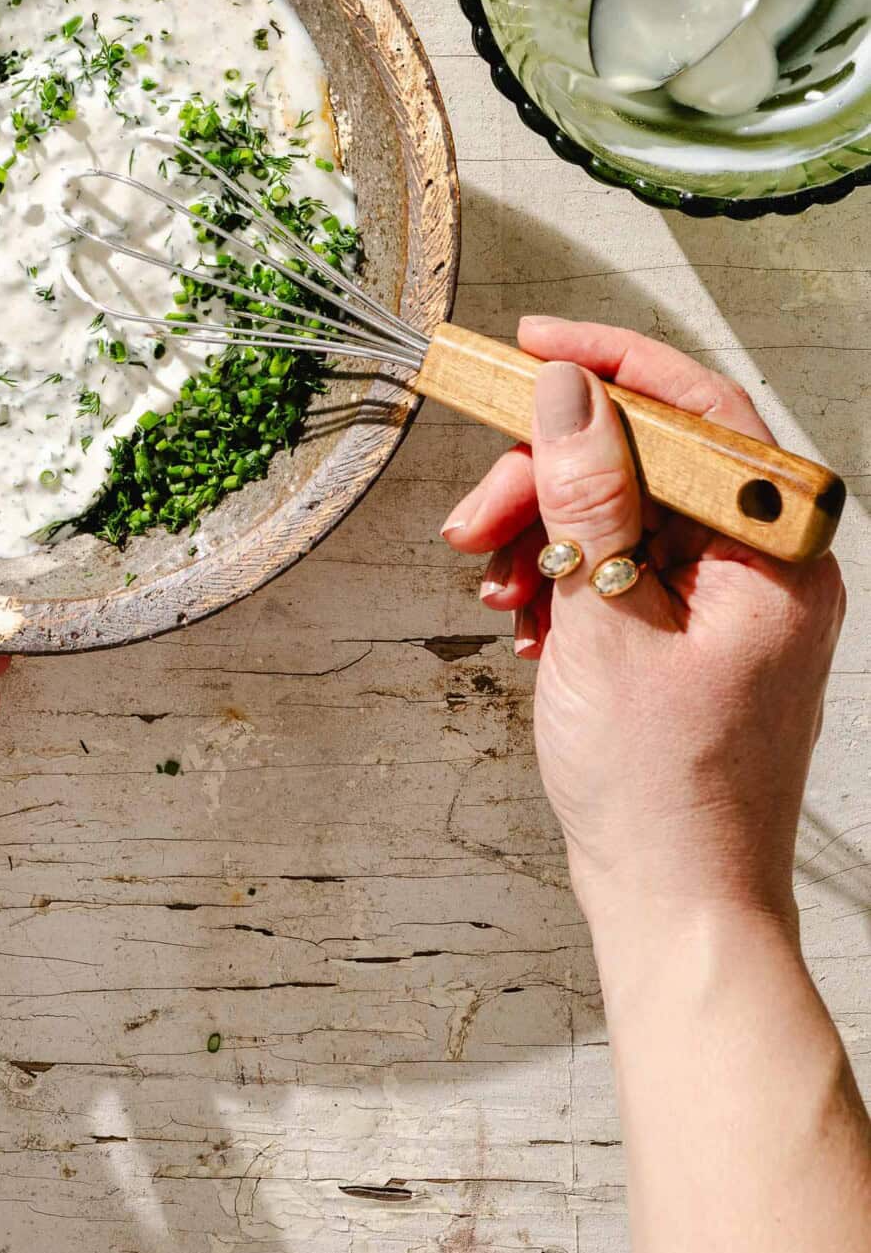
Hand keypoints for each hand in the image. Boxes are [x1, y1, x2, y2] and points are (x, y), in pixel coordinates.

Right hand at [443, 317, 844, 933]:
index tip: (531, 346)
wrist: (678, 906)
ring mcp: (733, 600)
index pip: (700, 410)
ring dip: (543, 529)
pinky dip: (563, 573)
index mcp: (777, 555)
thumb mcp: (608, 621)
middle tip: (474, 518)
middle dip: (548, 476)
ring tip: (494, 584)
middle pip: (646, 459)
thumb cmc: (663, 791)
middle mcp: (768, 565)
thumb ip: (587, 493)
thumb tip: (566, 390)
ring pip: (622, 508)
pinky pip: (621, 560)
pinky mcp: (696, 630)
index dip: (611, 365)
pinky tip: (525, 615)